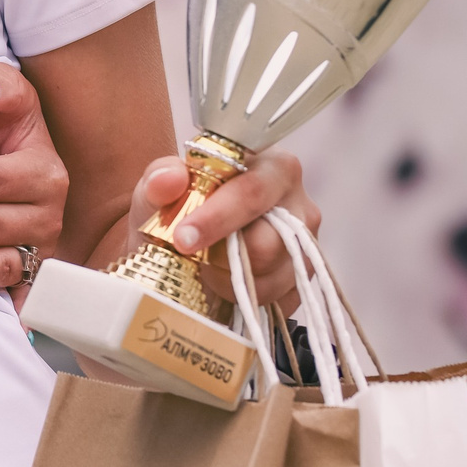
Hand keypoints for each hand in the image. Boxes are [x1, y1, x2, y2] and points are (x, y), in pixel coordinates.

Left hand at [0, 64, 67, 295]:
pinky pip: (20, 294)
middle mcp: (48, 213)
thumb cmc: (17, 141)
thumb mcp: (18, 106)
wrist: (42, 177)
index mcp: (42, 171)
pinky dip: (7, 307)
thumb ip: (3, 88)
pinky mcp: (37, 276)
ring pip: (2, 264)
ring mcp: (42, 249)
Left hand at [112, 146, 318, 309]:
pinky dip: (243, 297)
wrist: (182, 249)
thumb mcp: (159, 189)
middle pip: (267, 243)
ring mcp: (306, 245)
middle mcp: (298, 203)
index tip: (183, 238)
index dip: (217, 217)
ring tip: (209, 265)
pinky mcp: (303, 281)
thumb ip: (160, 177)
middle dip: (222, 255)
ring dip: (228, 279)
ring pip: (271, 278)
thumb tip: (169, 179)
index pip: (252, 191)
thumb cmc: (178, 209)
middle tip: (194, 254)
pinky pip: (277, 301)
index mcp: (270, 166)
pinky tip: (227, 282)